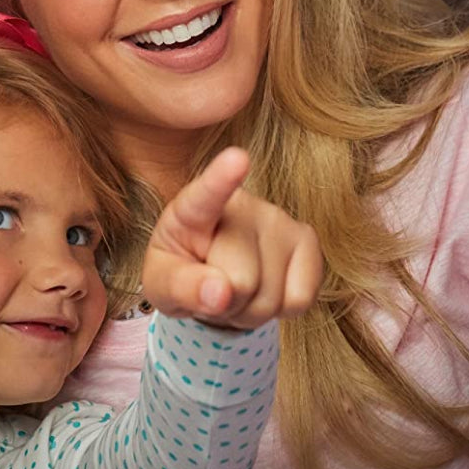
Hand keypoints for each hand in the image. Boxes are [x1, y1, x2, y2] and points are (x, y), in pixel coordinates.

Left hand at [141, 147, 322, 328]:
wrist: (212, 273)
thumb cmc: (182, 270)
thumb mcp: (162, 284)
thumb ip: (181, 288)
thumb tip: (220, 294)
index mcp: (193, 208)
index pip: (208, 194)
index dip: (223, 176)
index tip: (237, 157)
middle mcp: (241, 205)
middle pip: (241, 282)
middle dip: (227, 305)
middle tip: (214, 289)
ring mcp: (279, 218)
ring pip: (271, 299)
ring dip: (250, 312)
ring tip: (236, 289)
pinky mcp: (307, 239)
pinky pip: (299, 299)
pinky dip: (281, 311)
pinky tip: (266, 287)